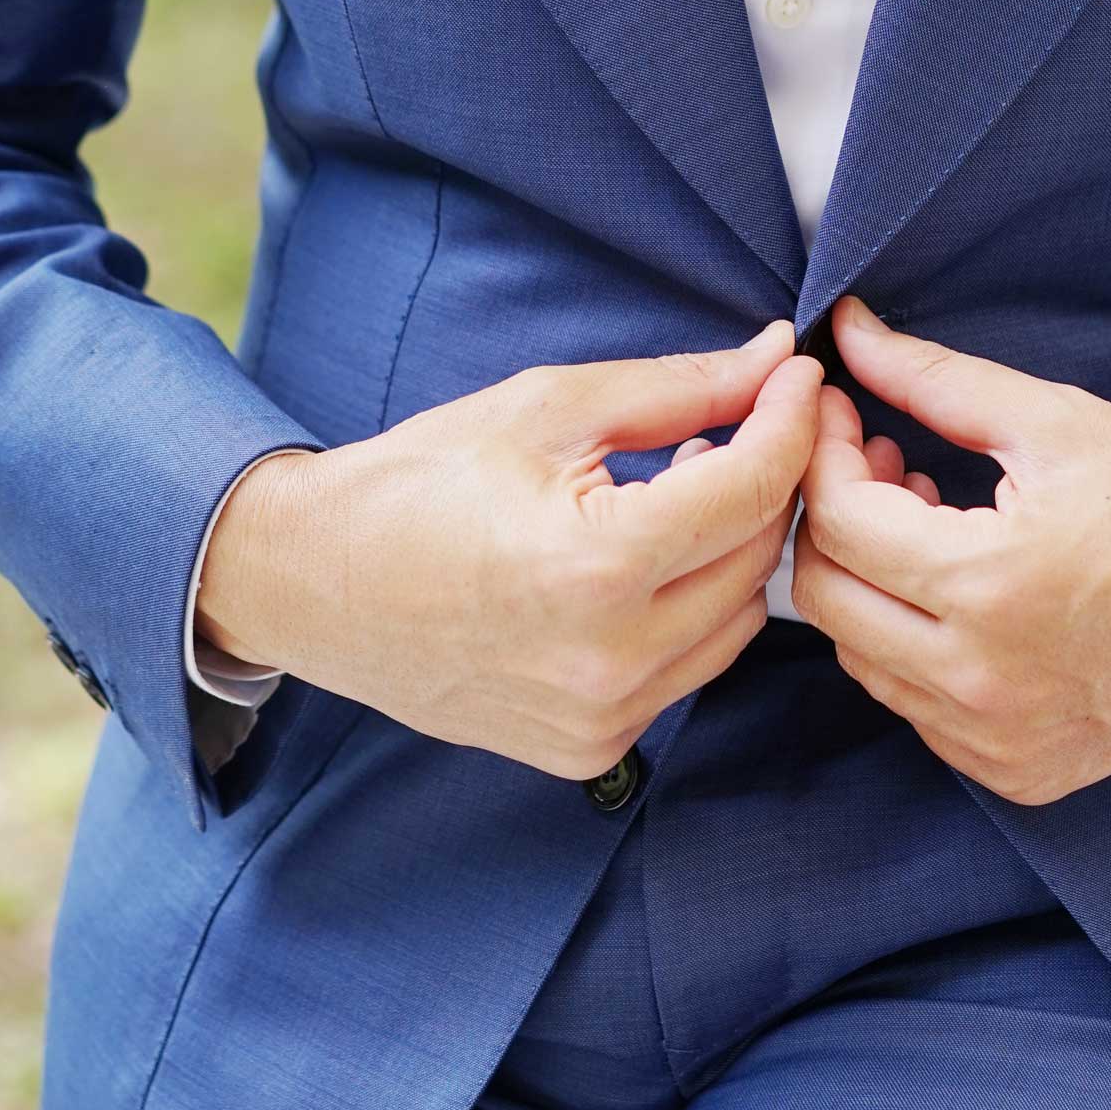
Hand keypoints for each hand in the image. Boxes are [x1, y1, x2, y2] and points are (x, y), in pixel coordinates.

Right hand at [198, 322, 821, 778]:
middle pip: (756, 555)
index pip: (750, 487)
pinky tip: (648, 557)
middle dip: (767, 479)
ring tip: (685, 485)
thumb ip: (679, 389)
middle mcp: (611, 661)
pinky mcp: (593, 749)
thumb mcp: (548, 408)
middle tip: (748, 418)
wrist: (312, 584)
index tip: (798, 375)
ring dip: (732, 548)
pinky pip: (689, 668)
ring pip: (737, 620)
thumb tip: (774, 360)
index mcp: (597, 568)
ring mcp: (604, 719)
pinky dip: (691, 607)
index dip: (789, 419)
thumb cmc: (418, 482)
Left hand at [790, 298, 1110, 804]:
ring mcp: (1000, 740)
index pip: (839, 521)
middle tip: (879, 462)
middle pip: (827, 599)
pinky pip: (918, 709)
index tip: (841, 412)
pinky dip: (914, 647)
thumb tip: (847, 332)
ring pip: (863, 659)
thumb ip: (937, 380)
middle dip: (832, 518)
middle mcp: (983, 682)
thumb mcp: (1060, 423)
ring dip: (870, 583)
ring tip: (930, 522)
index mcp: (989, 587)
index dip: (823, 453)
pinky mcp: (1020, 772)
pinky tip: (962, 594)